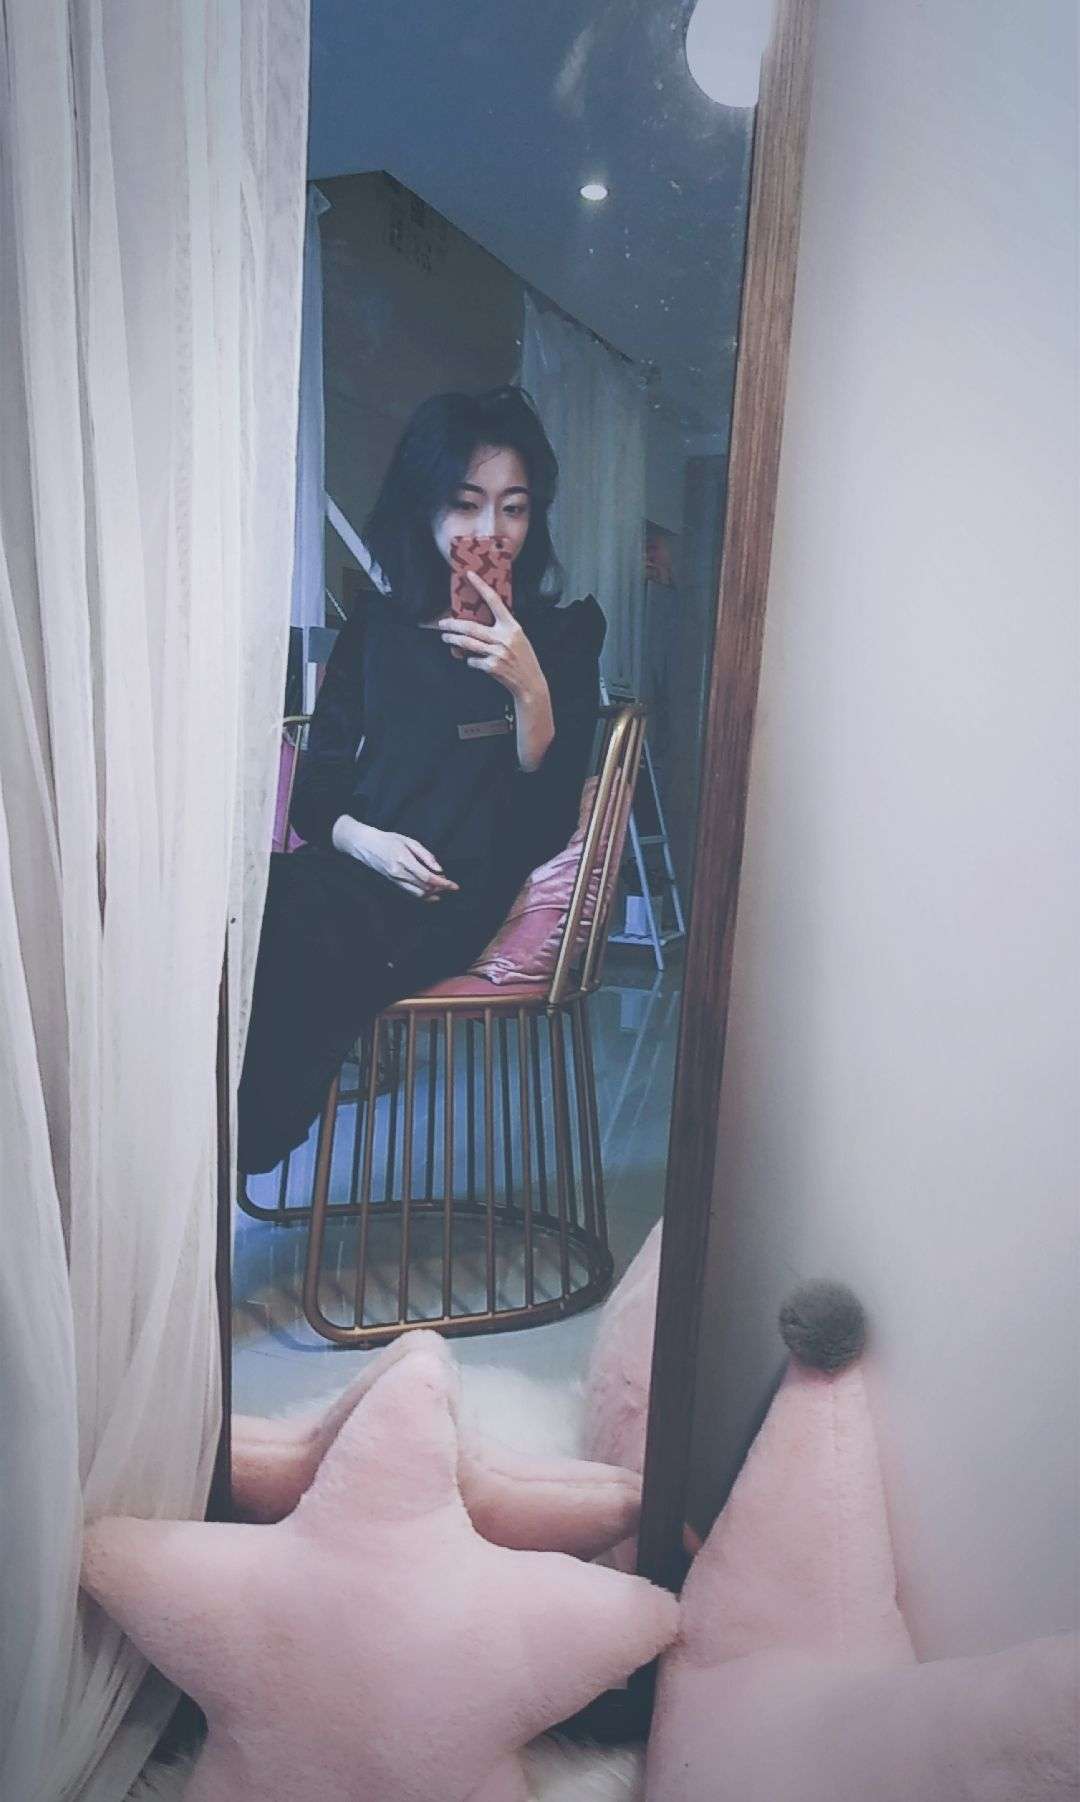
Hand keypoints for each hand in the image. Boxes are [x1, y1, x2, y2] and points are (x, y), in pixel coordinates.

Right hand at [331, 817, 458, 902]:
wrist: (365, 845)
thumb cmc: (388, 839)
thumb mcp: (409, 841)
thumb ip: (426, 855)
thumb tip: (439, 869)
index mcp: (404, 860)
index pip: (427, 877)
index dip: (443, 883)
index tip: (454, 886)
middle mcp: (399, 873)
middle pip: (424, 888)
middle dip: (440, 889)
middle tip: (450, 885)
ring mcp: (395, 880)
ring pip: (417, 894)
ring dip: (432, 894)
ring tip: (442, 890)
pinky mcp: (393, 883)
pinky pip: (410, 893)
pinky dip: (423, 895)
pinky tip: (431, 895)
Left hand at [437, 570, 547, 703]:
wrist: (529, 683)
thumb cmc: (523, 659)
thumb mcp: (518, 638)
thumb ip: (502, 629)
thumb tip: (479, 622)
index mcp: (512, 626)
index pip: (494, 601)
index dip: (481, 586)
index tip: (470, 575)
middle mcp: (504, 638)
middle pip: (471, 626)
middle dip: (453, 625)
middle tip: (443, 623)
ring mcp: (497, 653)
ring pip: (468, 643)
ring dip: (454, 640)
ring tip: (446, 638)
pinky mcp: (491, 666)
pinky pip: (472, 660)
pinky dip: (470, 660)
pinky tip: (472, 660)